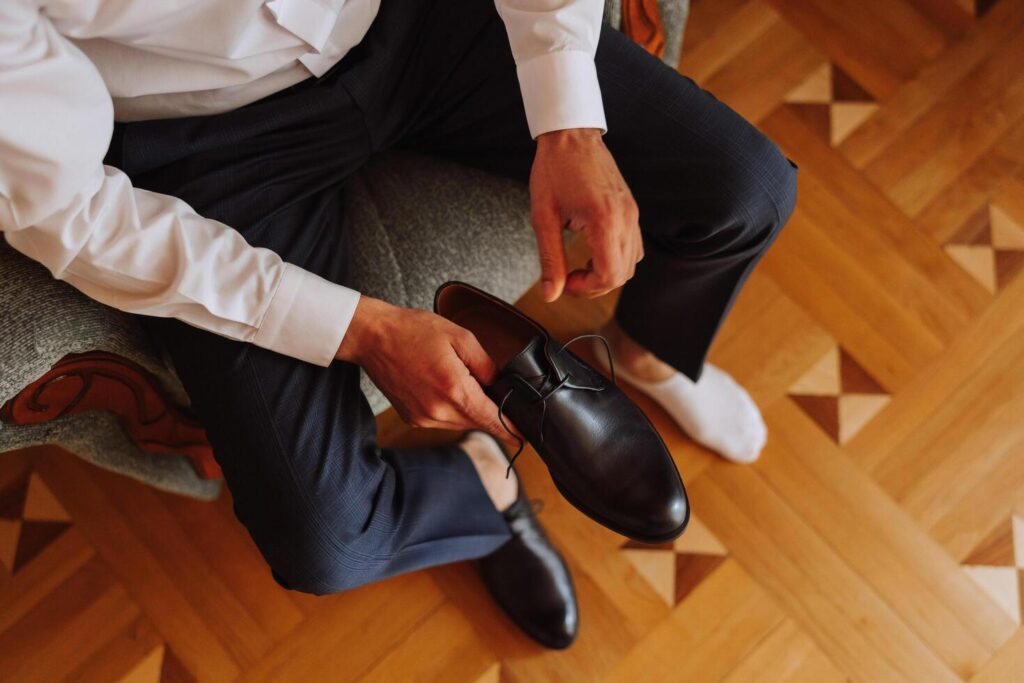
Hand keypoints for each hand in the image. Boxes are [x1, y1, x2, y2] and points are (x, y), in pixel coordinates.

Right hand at [336, 296, 513, 444]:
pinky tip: (442, 386)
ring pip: (460, 422)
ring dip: (468, 408)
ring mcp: (423, 418)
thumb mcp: (460, 337)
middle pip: (477, 422)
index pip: (491, 419)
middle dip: (489, 411)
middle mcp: (438, 411)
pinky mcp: (412, 418)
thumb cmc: (413, 331)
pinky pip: (442, 420)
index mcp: (453, 389)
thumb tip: (501, 385)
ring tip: (459, 380)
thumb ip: (486, 365)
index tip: (524, 437)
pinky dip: (450, 408)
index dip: (511, 430)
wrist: (373, 337)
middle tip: (493, 391)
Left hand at [530, 128, 642, 301]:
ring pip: (631, 264)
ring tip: (580, 265)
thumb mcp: (544, 217)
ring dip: (606, 273)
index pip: (610, 276)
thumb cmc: (554, 170)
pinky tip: (592, 251)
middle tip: (568, 276)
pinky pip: (633, 246)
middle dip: (595, 285)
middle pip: (622, 275)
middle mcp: (625, 218)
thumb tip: (550, 294)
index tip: (565, 281)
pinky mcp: (631, 209)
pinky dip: (615, 258)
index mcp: (605, 220)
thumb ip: (550, 259)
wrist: (571, 135)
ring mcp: (632, 213)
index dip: (586, 289)